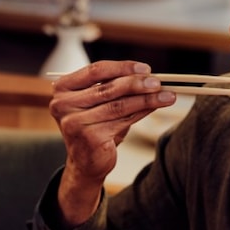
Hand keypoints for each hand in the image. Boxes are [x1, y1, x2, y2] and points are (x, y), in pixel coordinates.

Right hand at [49, 61, 177, 226]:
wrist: (85, 162)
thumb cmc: (94, 127)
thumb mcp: (101, 103)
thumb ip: (118, 88)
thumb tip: (149, 77)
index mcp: (63, 89)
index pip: (95, 71)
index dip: (123, 67)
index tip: (145, 68)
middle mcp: (63, 105)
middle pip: (107, 87)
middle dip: (137, 83)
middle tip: (158, 82)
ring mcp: (74, 122)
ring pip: (118, 104)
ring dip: (146, 98)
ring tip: (166, 95)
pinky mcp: (89, 137)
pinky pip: (122, 120)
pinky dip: (142, 111)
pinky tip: (156, 107)